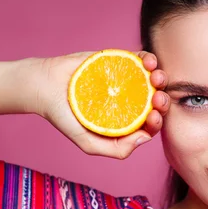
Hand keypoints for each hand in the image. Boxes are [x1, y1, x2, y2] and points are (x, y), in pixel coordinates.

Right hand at [34, 51, 169, 158]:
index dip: (158, 121)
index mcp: (127, 121)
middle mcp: (131, 101)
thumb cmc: (65, 118)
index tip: (153, 116)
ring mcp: (127, 81)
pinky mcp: (120, 62)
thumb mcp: (89, 143)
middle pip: (156, 101)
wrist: (44, 86)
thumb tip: (145, 138)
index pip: (150, 124)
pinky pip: (141, 59)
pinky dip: (149, 60)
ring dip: (161, 78)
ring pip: (153, 80)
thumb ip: (117, 149)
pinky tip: (149, 63)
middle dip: (163, 100)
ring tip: (155, 78)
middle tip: (157, 98)